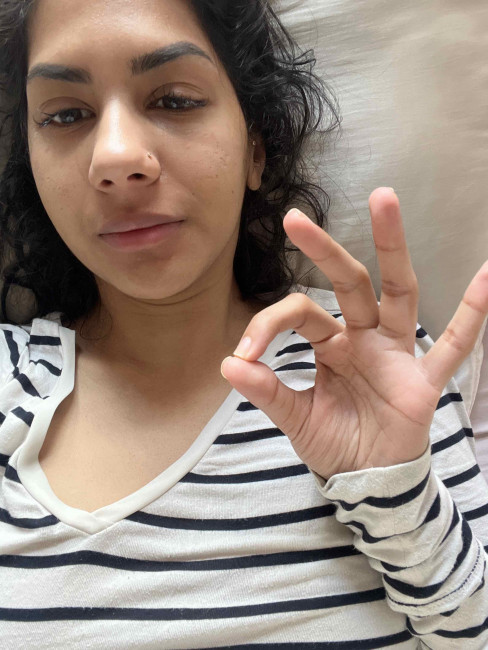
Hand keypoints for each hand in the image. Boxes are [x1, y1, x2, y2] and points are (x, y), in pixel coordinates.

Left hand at [221, 187, 487, 478]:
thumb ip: (268, 391)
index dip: (268, 325)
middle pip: (349, 283)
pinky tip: (487, 276)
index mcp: (330, 344)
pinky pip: (452, 346)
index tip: (244, 353)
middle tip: (295, 218)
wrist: (367, 479)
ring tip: (383, 200)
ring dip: (392, 249)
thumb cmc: (334, 442)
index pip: (300, 313)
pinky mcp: (423, 379)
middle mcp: (364, 337)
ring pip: (397, 292)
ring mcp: (396, 352)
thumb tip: (228, 363)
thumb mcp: (295, 417)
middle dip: (325, 251)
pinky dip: (471, 315)